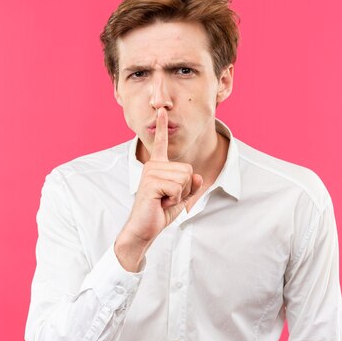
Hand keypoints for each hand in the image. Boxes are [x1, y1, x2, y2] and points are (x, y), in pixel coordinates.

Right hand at [115, 108, 202, 270]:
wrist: (144, 229)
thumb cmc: (159, 212)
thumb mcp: (181, 198)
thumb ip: (191, 185)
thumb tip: (197, 176)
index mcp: (158, 166)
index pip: (161, 143)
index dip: (162, 127)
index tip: (162, 111)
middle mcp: (152, 165)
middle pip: (187, 169)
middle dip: (185, 188)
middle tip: (167, 198)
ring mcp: (150, 173)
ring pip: (184, 178)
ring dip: (179, 195)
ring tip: (163, 200)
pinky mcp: (151, 183)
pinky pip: (178, 188)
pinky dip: (174, 200)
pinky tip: (160, 203)